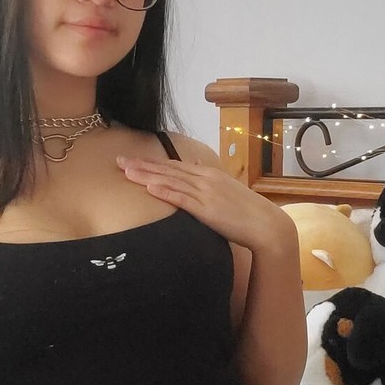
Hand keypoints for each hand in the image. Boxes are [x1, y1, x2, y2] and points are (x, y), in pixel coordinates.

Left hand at [116, 155, 295, 255]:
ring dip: (147, 175)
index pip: (173, 165)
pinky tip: (149, 187)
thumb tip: (197, 164)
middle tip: (118, 161)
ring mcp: (205, 193)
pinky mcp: (207, 208)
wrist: (266, 224)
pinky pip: (182, 198)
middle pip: (167, 169)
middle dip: (141, 165)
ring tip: (126, 171)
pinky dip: (165, 191)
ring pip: (170, 181)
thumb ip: (209, 177)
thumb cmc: (246, 211)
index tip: (131, 159)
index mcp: (208, 174)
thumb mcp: (226, 188)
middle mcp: (205, 179)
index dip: (151, 162)